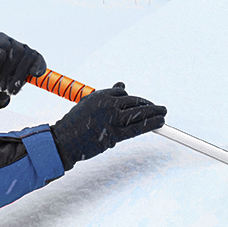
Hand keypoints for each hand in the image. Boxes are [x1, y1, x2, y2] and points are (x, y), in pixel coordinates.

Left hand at [0, 32, 45, 107]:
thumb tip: (1, 54)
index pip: (5, 45)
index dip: (0, 64)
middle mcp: (12, 42)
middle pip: (17, 52)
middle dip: (9, 73)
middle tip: (1, 87)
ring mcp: (24, 50)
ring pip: (29, 57)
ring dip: (19, 76)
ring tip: (10, 89)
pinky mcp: (34, 59)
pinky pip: (39, 60)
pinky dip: (39, 67)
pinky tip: (34, 74)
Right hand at [50, 82, 166, 170]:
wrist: (64, 140)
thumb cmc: (74, 124)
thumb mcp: (88, 103)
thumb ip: (106, 95)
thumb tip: (122, 85)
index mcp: (101, 95)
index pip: (123, 93)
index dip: (134, 99)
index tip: (140, 104)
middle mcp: (108, 104)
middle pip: (134, 101)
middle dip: (148, 105)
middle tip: (158, 108)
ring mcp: (112, 118)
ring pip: (139, 112)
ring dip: (155, 112)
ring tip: (163, 113)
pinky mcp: (115, 133)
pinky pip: (137, 128)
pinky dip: (151, 124)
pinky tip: (160, 123)